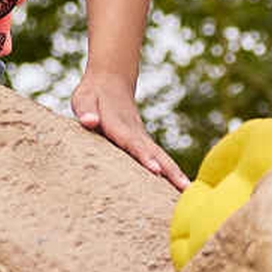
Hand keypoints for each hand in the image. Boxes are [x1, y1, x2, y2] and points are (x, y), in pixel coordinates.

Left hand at [72, 69, 183, 186]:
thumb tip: (90, 121)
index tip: (155, 170)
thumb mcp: (83, 99)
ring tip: (188, 190)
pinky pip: (160, 158)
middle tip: (185, 188)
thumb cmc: (93, 95)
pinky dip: (172, 172)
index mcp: (119, 125)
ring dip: (175, 174)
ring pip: (161, 157)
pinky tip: (180, 187)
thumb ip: (86, 111)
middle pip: (155, 153)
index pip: (132, 143)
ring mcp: (142, 138)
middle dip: (170, 171)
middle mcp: (135, 133)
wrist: (111, 81)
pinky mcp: (144, 143)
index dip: (144, 156)